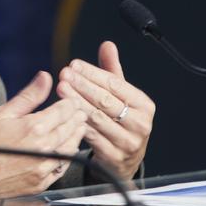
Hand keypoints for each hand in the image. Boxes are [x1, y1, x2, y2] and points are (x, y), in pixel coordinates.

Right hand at [0, 72, 86, 200]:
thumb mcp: (1, 113)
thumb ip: (28, 96)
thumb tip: (45, 77)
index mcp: (33, 128)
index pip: (64, 111)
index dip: (70, 103)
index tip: (72, 99)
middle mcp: (43, 149)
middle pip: (70, 128)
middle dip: (76, 117)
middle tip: (79, 111)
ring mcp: (44, 168)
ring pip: (71, 148)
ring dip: (76, 136)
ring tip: (77, 127)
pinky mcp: (41, 183)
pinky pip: (63, 167)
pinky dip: (68, 156)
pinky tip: (67, 150)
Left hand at [57, 41, 153, 180]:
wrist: (126, 160)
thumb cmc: (121, 121)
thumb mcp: (121, 96)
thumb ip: (112, 71)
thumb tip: (107, 45)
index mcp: (144, 105)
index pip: (115, 84)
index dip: (93, 73)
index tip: (74, 64)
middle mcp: (140, 124)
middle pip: (105, 100)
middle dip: (82, 85)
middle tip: (64, 74)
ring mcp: (128, 142)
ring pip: (97, 117)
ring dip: (76, 102)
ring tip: (61, 89)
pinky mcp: (114, 156)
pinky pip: (91, 136)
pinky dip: (77, 123)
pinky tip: (65, 112)